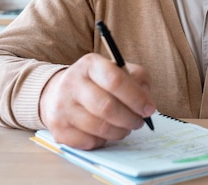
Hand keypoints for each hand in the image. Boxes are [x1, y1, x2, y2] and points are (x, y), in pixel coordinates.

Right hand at [39, 53, 154, 149]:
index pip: (115, 80)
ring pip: (99, 128)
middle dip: (130, 119)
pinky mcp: (58, 129)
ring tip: (125, 127)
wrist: (58, 92)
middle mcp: (71, 83)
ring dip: (119, 131)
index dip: (136, 97)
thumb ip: (137, 79)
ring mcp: (62, 107)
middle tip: (139, 122)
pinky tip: (105, 133)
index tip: (149, 109)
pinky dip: (103, 141)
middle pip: (107, 107)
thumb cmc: (97, 82)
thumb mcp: (117, 70)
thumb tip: (147, 103)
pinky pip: (89, 142)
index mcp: (90, 64)